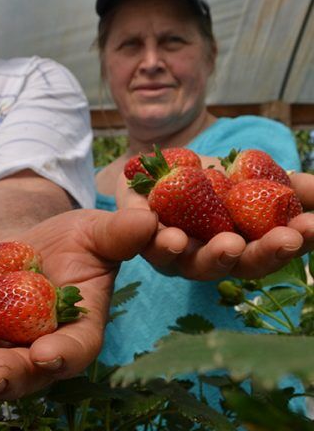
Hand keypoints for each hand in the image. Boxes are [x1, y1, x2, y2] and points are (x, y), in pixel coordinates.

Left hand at [0, 207, 158, 399]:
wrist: (32, 236)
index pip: (74, 350)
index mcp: (74, 330)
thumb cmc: (75, 239)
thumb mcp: (97, 231)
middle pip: (18, 366)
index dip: (63, 356)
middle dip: (1, 371)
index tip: (47, 356)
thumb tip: (153, 221)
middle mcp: (32, 344)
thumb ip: (120, 233)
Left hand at [115, 168, 313, 280]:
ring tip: (228, 243)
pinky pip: (141, 240)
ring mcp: (168, 250)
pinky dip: (151, 235)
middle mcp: (203, 257)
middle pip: (234, 264)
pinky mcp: (135, 234)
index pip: (267, 252)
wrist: (157, 166)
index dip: (290, 243)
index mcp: (236, 247)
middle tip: (284, 239)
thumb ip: (289, 187)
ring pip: (187, 262)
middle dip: (261, 253)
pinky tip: (163, 228)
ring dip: (210, 255)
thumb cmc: (213, 181)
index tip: (311, 226)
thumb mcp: (254, 176)